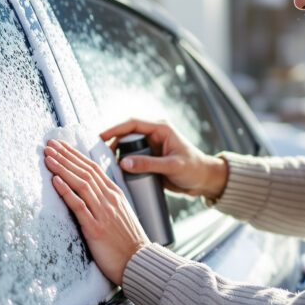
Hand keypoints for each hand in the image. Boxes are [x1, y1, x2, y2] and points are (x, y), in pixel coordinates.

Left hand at [44, 139, 150, 284]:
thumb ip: (106, 200)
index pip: (92, 168)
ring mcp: (103, 213)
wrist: (139, 263)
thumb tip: (88, 189)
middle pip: (85, 171)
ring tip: (48, 158)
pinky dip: (66, 191)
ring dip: (62, 169)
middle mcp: (110, 199)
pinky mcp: (96, 229)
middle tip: (48, 146)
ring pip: (81, 184)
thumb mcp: (120, 214)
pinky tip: (55, 181)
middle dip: (65, 156)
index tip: (59, 146)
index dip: (74, 155)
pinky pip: (79, 206)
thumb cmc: (127, 242)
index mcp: (116, 194)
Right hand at [101, 119, 227, 200]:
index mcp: (161, 129)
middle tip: (102, 157)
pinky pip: (132, 158)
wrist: (204, 181)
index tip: (101, 137)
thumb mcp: (172, 166)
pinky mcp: (149, 158)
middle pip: (127, 135)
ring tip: (108, 165)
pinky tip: (117, 171)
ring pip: (127, 147)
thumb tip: (124, 163)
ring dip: (118, 154)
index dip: (115, 129)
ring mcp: (151, 147)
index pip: (133, 124)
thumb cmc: (194, 169)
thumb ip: (148, 164)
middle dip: (114, 144)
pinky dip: (124, 163)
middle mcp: (154, 135)